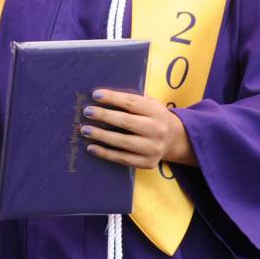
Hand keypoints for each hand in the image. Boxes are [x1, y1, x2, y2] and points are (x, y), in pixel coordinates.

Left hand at [79, 89, 196, 167]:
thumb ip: (131, 100)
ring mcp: (153, 148)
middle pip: (126, 122)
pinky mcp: (147, 163)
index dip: (113, 98)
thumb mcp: (149, 103)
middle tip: (87, 112)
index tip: (95, 95)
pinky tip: (91, 148)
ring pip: (123, 142)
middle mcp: (157, 130)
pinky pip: (123, 159)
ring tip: (85, 130)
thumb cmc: (153, 116)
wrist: (174, 139)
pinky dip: (105, 154)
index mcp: (157, 111)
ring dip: (101, 136)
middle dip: (104, 116)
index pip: (132, 103)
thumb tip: (100, 96)